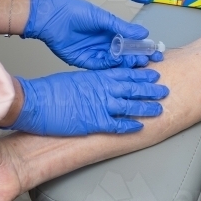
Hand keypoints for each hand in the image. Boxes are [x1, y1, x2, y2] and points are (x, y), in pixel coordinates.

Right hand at [6, 69, 167, 135]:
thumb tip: (100, 84)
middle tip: (164, 89)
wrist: (35, 102)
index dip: (141, 74)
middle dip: (150, 89)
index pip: (126, 73)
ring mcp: (100, 105)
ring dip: (146, 107)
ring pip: (130, 105)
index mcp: (98, 76)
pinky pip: (117, 125)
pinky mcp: (95, 122)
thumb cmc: (50, 90)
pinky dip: (129, 126)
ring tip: (159, 109)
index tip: (153, 74)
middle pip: (133, 87)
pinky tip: (139, 127)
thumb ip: (92, 81)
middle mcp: (103, 89)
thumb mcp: (75, 79)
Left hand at [25, 0, 162, 68]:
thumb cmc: (74, 11)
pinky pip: (100, 66)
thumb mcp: (102, 18)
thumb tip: (143, 33)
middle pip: (124, 54)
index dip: (142, 47)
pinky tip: (119, 66)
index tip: (155, 51)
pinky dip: (110, 67)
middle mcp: (104, 43)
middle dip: (137, 58)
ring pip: (114, 62)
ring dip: (125, 64)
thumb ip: (122, 27)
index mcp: (110, 30)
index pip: (131, 41)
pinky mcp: (84, 61)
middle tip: (148, 61)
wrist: (50, 17)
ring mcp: (95, 52)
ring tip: (137, 64)